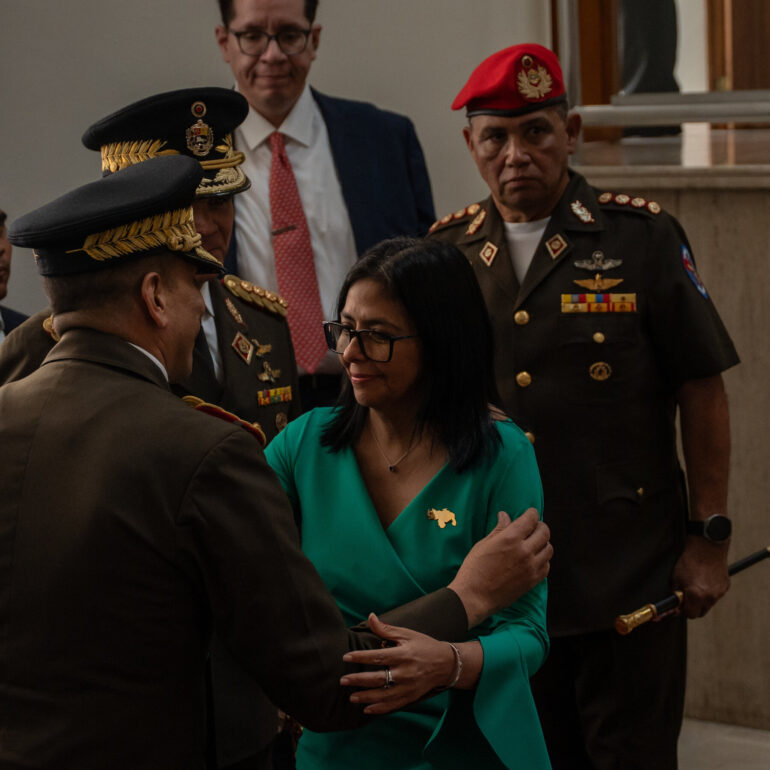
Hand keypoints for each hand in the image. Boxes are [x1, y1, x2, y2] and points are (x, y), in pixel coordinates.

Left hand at [340, 613, 455, 714]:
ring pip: (384, 695)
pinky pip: (393, 705)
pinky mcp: (411, 697)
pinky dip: (380, 709)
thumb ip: (386, 629)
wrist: (446, 664)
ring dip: (366, 697)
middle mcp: (406, 672)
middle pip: (378, 679)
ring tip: (351, 697)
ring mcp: (408, 687)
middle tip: (343, 680)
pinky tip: (367, 709)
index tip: (346, 657)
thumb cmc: (424, 645)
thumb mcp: (407, 634)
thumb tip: (370, 616)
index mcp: (403, 654)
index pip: (378, 657)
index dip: (361, 657)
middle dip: (359, 680)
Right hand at [448, 509, 550, 627]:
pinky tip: (533, 559)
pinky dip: (543, 560)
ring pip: (549, 549)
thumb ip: (499, 529)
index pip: (531, 519)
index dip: (531, 513)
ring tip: (534, 544)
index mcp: (510, 538)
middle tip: (533, 527)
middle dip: (540, 526)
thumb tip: (505, 516)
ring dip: (543, 543)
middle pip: (544, 532)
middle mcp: (524, 551)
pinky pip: (546, 566)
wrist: (474, 597)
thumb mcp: (483, 544)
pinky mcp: (532, 581)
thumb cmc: (474, 568)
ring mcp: (530, 567)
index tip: (530, 513)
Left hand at [672, 536, 729, 617]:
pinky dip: (709, 593)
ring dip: (700, 601)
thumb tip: (675, 603)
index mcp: (696, 595)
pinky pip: (715, 595)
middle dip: (691, 608)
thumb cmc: (690, 559)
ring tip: (695, 588)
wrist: (706, 547)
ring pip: (708, 604)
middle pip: (700, 612)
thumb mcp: (676, 577)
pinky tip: (704, 582)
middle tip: (685, 600)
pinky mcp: (725, 587)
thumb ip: (676, 593)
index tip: (677, 608)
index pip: (689, 614)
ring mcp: (719, 592)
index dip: (681, 611)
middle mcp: (709, 597)